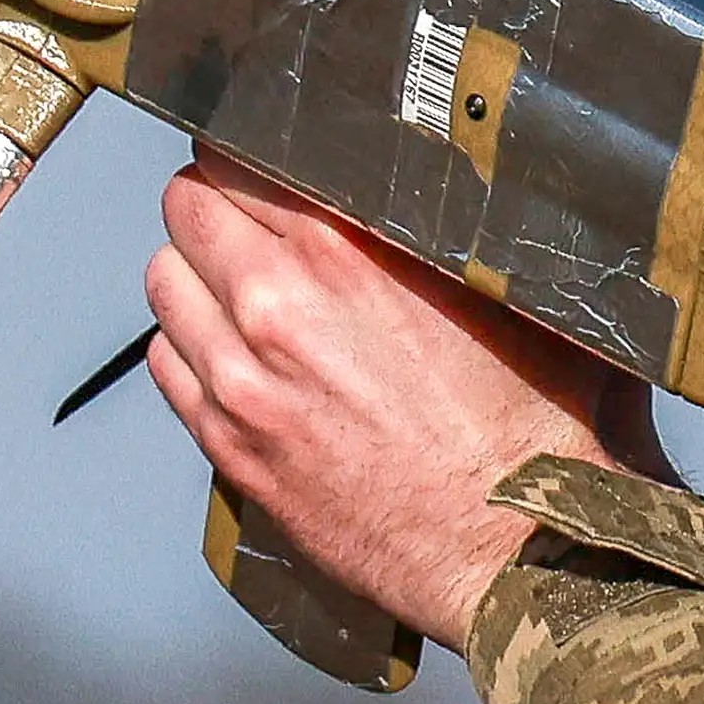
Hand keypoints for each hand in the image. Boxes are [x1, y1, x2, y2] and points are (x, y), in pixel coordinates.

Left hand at [144, 151, 671, 652]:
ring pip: (163, 281)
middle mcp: (277, 306)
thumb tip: (454, 180)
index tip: (274, 164)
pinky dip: (189, 346)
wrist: (521, 549)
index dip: (256, 153)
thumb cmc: (539, 429)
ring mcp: (242, 381)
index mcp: (348, 251)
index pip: (240, 154)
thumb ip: (459, 229)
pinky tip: (239, 356)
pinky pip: (164, 362)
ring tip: (244, 288)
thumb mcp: (517, 295)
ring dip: (197, 274)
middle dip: (219, 204)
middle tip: (257, 219)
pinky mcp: (230, 445)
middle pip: (187, 206)